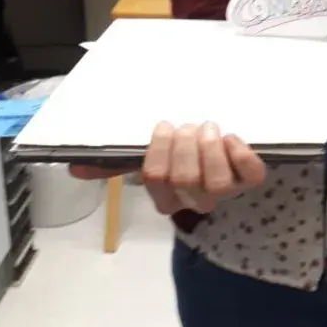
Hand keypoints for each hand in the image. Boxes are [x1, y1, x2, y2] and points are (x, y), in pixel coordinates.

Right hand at [70, 121, 265, 215]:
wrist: (219, 158)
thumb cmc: (178, 156)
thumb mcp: (149, 159)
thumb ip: (115, 164)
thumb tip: (74, 167)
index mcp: (166, 196)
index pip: (155, 179)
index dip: (159, 150)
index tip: (163, 126)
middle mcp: (194, 200)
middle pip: (184, 180)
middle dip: (184, 146)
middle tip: (186, 125)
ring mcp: (224, 193)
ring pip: (217, 183)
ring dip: (210, 149)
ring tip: (208, 128)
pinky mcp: (249, 180)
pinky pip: (251, 176)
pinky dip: (241, 154)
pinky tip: (232, 137)